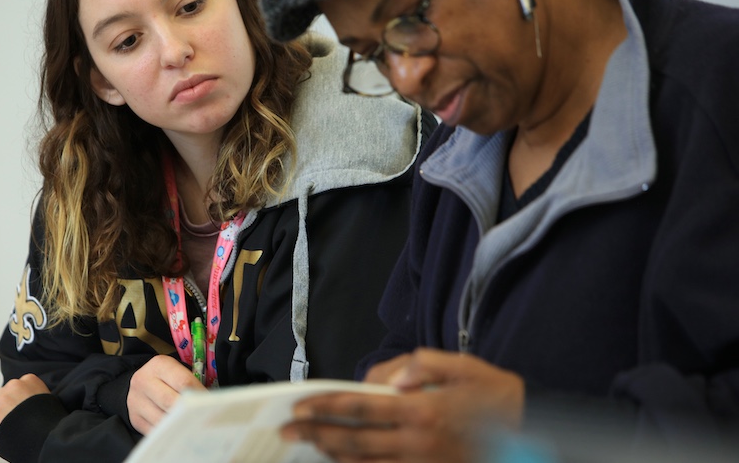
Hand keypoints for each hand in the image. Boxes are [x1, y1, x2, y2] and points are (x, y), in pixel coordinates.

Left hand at [0, 373, 49, 450]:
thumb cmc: (53, 424)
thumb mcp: (47, 402)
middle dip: (2, 413)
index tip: (21, 416)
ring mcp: (1, 401)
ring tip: (9, 434)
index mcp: (30, 380)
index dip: (15, 407)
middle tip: (13, 427)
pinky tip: (1, 443)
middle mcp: (14, 386)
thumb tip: (22, 408)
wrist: (54, 436)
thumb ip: (32, 399)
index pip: (13, 390)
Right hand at [127, 355, 205, 433]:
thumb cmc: (167, 378)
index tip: (211, 405)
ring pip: (161, 419)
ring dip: (178, 426)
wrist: (141, 384)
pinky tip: (179, 434)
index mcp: (158, 365)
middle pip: (170, 402)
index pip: (183, 381)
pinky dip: (169, 434)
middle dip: (188, 412)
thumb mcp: (177, 371)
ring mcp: (136, 401)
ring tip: (193, 429)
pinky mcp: (135, 418)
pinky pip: (154, 431)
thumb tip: (208, 402)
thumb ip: (190, 383)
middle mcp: (143, 381)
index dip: (199, 395)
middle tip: (203, 419)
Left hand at [281, 348, 524, 462]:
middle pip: (354, 441)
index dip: (325, 408)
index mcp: (422, 409)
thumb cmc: (492, 393)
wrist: (532, 432)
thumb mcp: (460, 365)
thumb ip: (419, 366)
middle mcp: (417, 442)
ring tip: (308, 445)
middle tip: (287, 430)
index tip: (299, 406)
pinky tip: (343, 462)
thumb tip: (382, 379)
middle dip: (316, 434)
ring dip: (332, 455)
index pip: (361, 408)